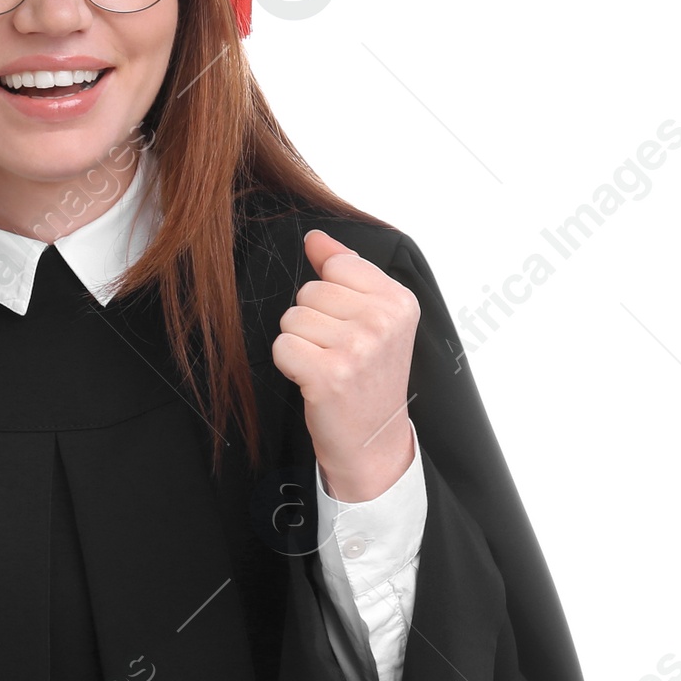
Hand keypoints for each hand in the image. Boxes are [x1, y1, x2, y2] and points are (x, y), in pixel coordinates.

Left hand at [271, 229, 418, 502]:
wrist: (373, 443)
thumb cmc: (368, 378)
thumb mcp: (371, 318)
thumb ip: (344, 270)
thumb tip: (315, 237)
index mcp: (399, 300)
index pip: (336, 265)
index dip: (331, 297)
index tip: (351, 327)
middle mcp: (383, 321)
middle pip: (309, 291)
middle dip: (312, 322)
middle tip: (338, 354)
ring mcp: (358, 348)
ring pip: (292, 318)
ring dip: (300, 344)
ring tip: (328, 367)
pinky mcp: (329, 374)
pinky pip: (281, 346)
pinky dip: (289, 365)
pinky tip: (314, 381)